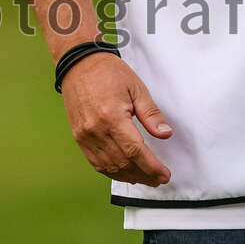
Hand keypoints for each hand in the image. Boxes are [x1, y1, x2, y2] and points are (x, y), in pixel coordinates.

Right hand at [61, 52, 172, 186]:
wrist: (80, 65)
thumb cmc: (108, 73)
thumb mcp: (136, 87)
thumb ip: (151, 114)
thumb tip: (165, 134)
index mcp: (112, 117)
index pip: (135, 151)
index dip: (152, 167)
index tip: (164, 175)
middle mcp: (96, 131)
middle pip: (123, 163)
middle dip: (144, 175)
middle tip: (159, 179)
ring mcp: (85, 137)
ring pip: (110, 167)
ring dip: (130, 176)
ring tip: (146, 178)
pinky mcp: (80, 138)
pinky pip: (96, 163)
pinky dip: (112, 171)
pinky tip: (125, 172)